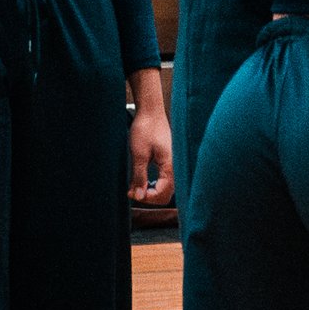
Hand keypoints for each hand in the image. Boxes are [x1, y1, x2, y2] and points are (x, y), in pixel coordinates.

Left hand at [128, 68, 172, 205]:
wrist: (150, 111)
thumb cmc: (145, 128)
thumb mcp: (139, 155)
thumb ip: (139, 177)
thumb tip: (138, 196)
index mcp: (170, 166)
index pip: (163, 193)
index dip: (147, 198)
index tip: (133, 193)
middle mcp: (175, 167)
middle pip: (166, 194)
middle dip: (149, 197)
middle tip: (133, 191)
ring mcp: (174, 163)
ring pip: (166, 188)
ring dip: (152, 191)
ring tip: (137, 186)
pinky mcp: (170, 160)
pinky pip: (165, 179)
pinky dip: (155, 184)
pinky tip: (144, 180)